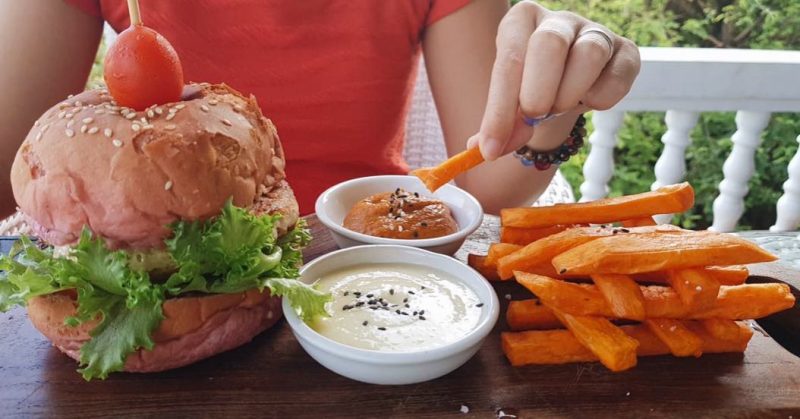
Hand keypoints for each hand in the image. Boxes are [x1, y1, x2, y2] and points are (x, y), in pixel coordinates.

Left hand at [471, 1, 640, 160]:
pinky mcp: (625, 51)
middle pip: (549, 44)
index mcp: (520, 22)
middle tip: (534, 117)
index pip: (509, 60)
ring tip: (559, 109)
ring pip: (589, 54)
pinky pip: (619, 73)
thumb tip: (482, 150)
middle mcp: (558, 21)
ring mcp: (595, 32)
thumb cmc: (530, 91)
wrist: (565, 88)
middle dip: (538, 92)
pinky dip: (602, 98)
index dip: (500, 109)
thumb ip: (499, 125)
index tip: (492, 147)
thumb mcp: (508, 105)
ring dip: (570, 95)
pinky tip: (589, 104)